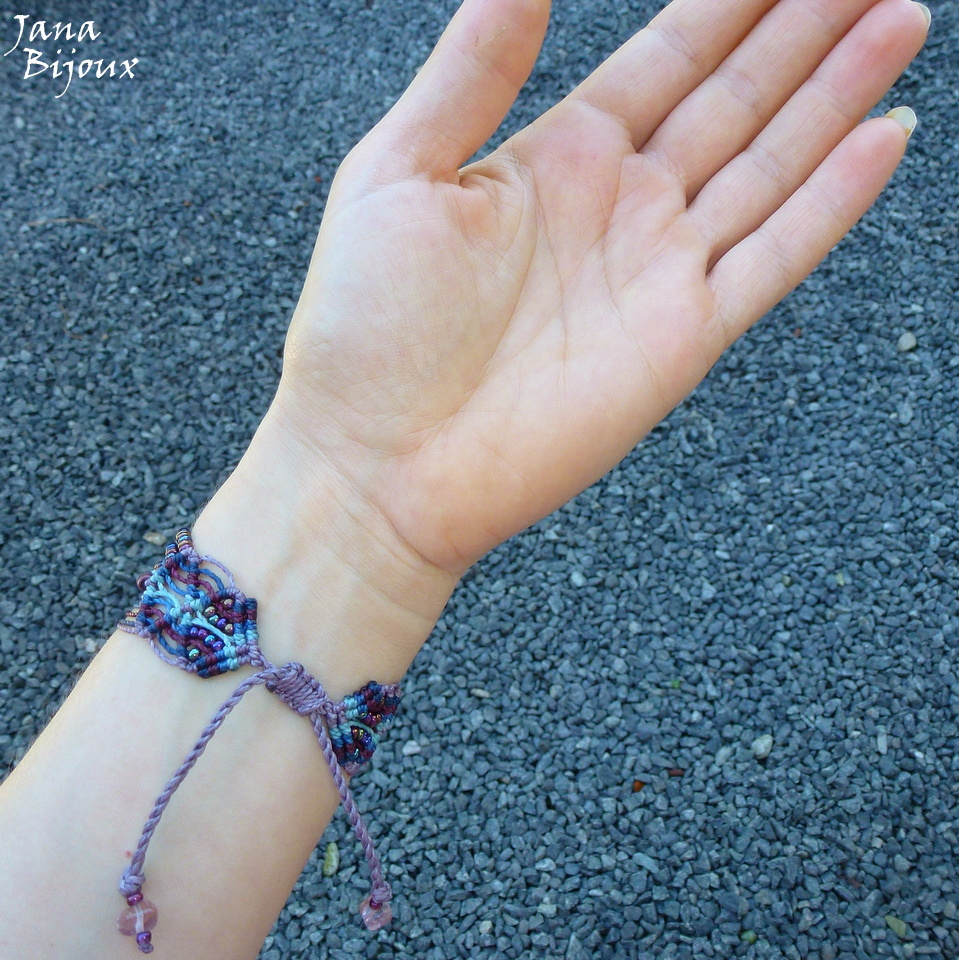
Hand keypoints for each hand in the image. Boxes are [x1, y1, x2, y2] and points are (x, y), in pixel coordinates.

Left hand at [270, 0, 927, 577]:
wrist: (378, 461)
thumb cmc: (364, 327)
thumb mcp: (397, 172)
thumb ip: (471, 70)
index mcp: (556, 159)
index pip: (667, 57)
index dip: (731, 0)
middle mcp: (619, 208)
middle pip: (736, 97)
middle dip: (805, 27)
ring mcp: (658, 274)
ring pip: (772, 164)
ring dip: (839, 91)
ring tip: (898, 17)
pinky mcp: (682, 341)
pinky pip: (776, 258)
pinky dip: (833, 201)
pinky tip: (884, 136)